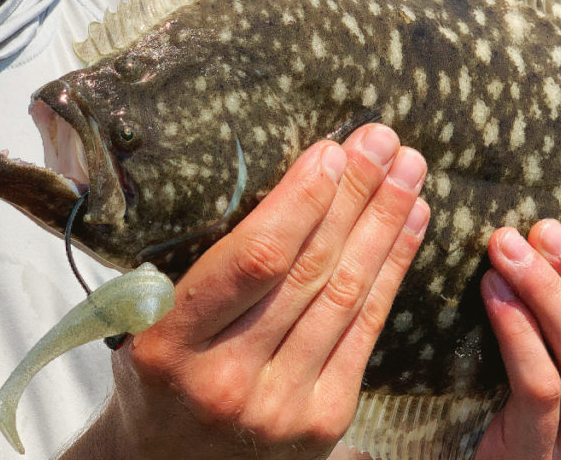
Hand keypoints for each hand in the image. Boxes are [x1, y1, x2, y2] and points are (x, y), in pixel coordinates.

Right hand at [62, 125, 428, 459]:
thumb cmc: (161, 378)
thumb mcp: (149, 323)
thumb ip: (205, 272)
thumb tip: (289, 184)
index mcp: (169, 346)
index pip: (251, 262)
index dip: (299, 203)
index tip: (331, 151)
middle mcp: (227, 381)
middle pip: (309, 271)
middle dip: (354, 196)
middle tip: (384, 141)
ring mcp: (281, 406)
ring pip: (346, 296)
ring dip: (384, 225)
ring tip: (409, 171)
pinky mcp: (324, 420)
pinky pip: (367, 329)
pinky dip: (393, 271)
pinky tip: (411, 224)